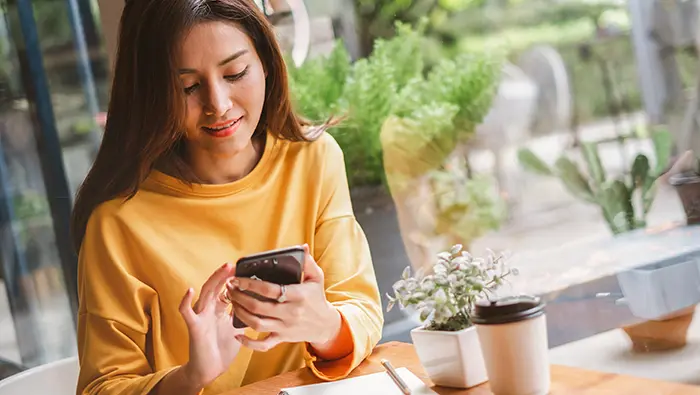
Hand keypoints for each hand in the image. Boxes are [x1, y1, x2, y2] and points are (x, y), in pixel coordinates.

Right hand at [178, 263, 244, 389]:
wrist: (210, 369)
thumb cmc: (223, 349)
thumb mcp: (238, 328)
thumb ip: (244, 314)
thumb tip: (261, 303)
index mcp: (219, 310)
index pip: (225, 289)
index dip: (233, 279)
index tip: (244, 269)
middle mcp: (209, 310)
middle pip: (216, 287)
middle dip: (224, 275)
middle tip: (234, 264)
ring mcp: (200, 317)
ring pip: (205, 294)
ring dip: (214, 280)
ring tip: (223, 269)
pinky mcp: (194, 327)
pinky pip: (187, 312)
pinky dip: (185, 301)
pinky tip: (189, 290)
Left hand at [227, 244, 341, 352]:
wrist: (325, 325)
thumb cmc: (317, 298)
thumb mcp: (317, 278)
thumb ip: (308, 262)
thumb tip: (303, 247)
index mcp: (298, 295)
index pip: (271, 290)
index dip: (251, 284)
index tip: (237, 278)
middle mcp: (291, 313)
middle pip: (259, 307)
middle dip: (240, 297)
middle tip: (230, 288)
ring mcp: (285, 328)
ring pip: (257, 324)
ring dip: (240, 314)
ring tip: (232, 302)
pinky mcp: (282, 339)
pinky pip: (263, 345)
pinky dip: (249, 343)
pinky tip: (237, 334)